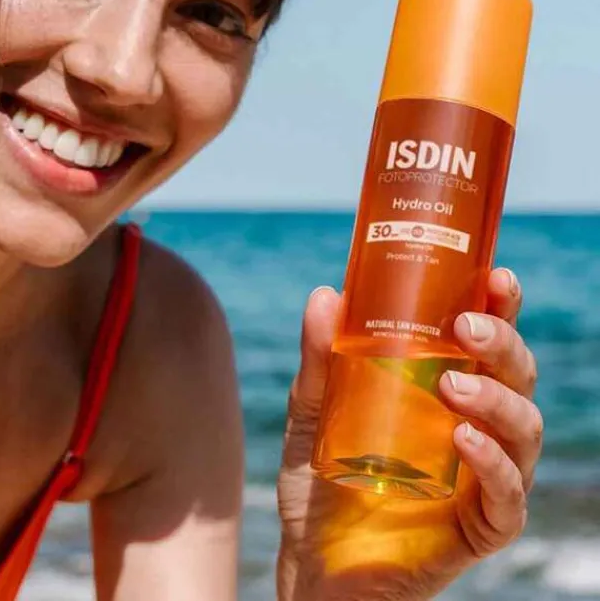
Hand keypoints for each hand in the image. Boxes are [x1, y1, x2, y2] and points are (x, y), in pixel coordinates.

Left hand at [276, 269, 541, 600]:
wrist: (311, 557)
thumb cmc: (320, 477)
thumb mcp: (314, 408)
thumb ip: (320, 356)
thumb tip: (326, 293)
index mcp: (442, 390)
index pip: (484, 343)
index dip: (501, 308)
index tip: (496, 277)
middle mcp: (473, 426)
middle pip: (516, 377)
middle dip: (503, 345)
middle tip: (467, 327)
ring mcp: (480, 477)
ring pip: (525, 430)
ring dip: (498, 401)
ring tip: (453, 387)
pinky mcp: (479, 526)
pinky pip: (508, 496)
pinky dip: (494, 465)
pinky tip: (463, 441)